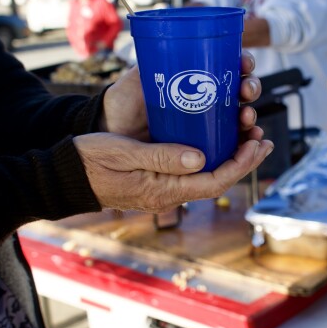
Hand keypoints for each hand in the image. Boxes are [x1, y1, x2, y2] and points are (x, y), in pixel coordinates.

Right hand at [74, 132, 273, 211]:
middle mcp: (168, 193)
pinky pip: (191, 169)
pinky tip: (216, 137)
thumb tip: (201, 158)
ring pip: (206, 173)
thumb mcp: (124, 152)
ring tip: (247, 134)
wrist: (62, 174)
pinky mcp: (156, 176)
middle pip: (217, 179)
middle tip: (263, 138)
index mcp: (163, 190)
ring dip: (229, 156)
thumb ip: (162, 157)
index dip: (241, 164)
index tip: (258, 143)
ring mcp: (163, 187)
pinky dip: (210, 153)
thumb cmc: (89, 161)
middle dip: (243, 159)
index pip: (214, 182)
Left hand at [99, 51, 263, 140]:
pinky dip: (246, 143)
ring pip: (240, 118)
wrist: (114, 136)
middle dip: (251, 88)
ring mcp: (208, 125)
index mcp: (196, 79)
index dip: (243, 63)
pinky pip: (232, 146)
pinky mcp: (205, 149)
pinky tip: (251, 141)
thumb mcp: (137, 80)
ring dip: (251, 116)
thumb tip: (165, 47)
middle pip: (240, 91)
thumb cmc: (124, 105)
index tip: (244, 64)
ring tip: (246, 118)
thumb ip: (150, 64)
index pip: (228, 67)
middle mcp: (207, 101)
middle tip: (245, 92)